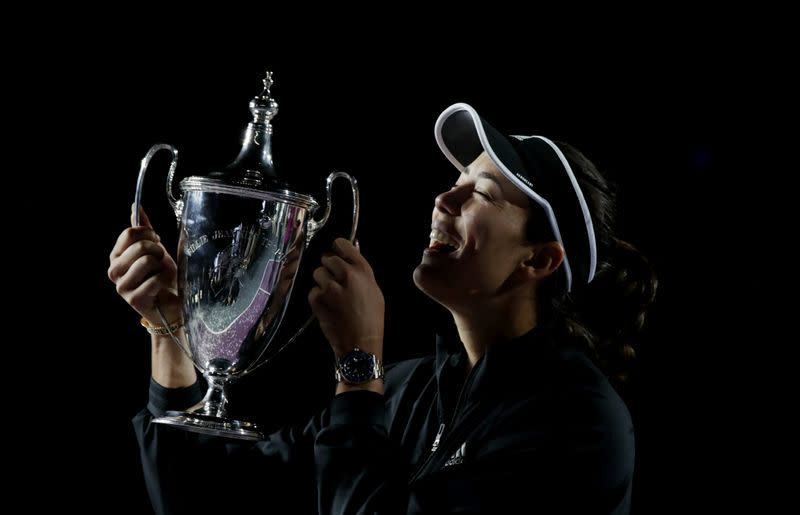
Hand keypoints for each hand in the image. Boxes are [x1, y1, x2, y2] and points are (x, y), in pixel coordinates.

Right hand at [108, 206, 180, 324]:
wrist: (172, 303)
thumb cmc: (163, 276)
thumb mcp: (155, 249)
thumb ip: (144, 229)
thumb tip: (135, 206)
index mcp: (116, 256)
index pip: (130, 232)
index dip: (149, 234)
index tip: (156, 241)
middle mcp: (114, 270)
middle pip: (140, 246)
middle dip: (158, 251)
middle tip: (159, 261)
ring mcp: (121, 286)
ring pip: (147, 261)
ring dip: (161, 267)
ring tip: (160, 275)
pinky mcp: (133, 300)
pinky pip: (154, 280)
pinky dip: (164, 282)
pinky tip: (162, 288)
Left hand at [308, 238, 384, 357]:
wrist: (360, 343)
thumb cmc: (371, 317)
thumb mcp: (374, 289)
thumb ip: (361, 269)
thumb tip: (353, 248)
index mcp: (362, 270)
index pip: (342, 244)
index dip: (337, 248)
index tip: (337, 253)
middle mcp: (346, 275)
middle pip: (327, 258)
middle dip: (329, 267)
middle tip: (334, 279)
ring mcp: (330, 287)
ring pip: (317, 273)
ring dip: (322, 281)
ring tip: (331, 294)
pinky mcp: (317, 299)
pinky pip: (312, 289)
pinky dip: (317, 297)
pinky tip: (327, 306)